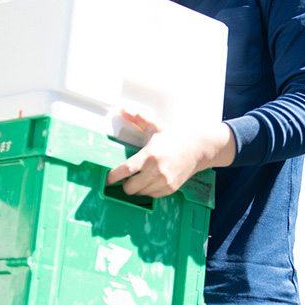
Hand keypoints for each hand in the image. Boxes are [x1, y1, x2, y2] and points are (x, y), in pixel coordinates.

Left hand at [105, 110, 235, 197]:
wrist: (198, 148)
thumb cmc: (174, 137)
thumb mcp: (155, 125)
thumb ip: (137, 118)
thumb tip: (123, 109)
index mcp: (149, 155)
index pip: (126, 170)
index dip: (113, 176)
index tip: (107, 178)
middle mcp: (156, 171)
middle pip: (130, 187)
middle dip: (124, 183)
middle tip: (124, 177)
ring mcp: (164, 181)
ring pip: (140, 193)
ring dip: (136, 187)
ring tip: (138, 177)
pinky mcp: (171, 189)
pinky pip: (152, 195)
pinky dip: (147, 190)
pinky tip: (149, 180)